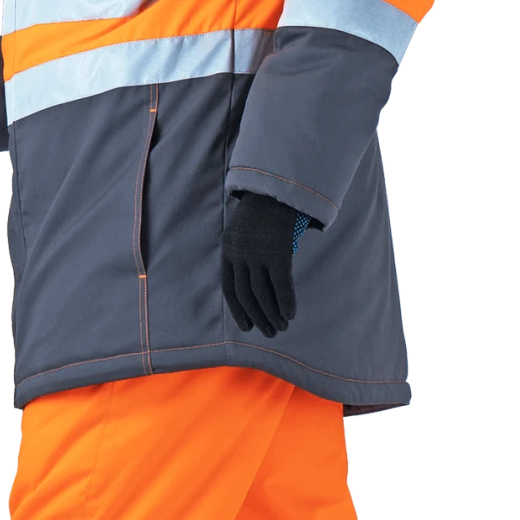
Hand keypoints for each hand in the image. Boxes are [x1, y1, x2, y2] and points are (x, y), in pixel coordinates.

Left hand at [222, 190, 302, 336]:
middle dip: (258, 317)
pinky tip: (291, 315)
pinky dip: (285, 302)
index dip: (238, 309)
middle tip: (268, 332)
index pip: (229, 288)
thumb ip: (246, 252)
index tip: (247, 326)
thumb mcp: (244, 229)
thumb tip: (256, 279)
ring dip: (272, 314)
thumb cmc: (263, 209)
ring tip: (281, 328)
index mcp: (228, 249)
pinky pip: (281, 284)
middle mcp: (240, 254)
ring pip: (262, 293)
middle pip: (246, 294)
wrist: (277, 186)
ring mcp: (258, 253)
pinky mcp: (278, 252)